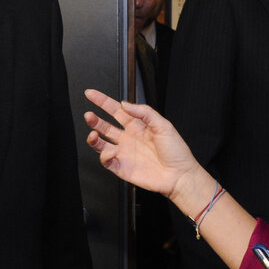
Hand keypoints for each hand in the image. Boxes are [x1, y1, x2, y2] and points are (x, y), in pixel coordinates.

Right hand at [84, 89, 199, 198]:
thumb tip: (125, 104)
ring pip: (101, 143)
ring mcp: (124, 153)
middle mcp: (128, 138)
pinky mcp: (122, 168)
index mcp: (137, 126)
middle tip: (88, 115)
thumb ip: (144, 112)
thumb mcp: (163, 125)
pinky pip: (106, 161)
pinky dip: (105, 156)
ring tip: (93, 134)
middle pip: (105, 126)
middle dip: (94, 120)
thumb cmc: (176, 151)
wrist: (179, 175)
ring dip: (94, 138)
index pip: (115, 110)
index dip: (102, 101)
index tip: (90, 94)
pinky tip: (111, 152)